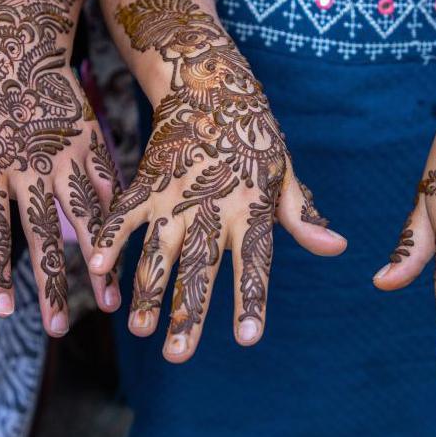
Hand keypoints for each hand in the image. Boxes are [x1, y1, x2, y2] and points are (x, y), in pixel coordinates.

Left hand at [0, 0, 119, 336]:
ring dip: (95, 261)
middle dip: (49, 284)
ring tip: (105, 300)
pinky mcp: (88, 137)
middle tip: (58, 326)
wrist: (21, 25)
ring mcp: (63, 151)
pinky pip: (106, 182)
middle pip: (40, 233)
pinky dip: (115, 216)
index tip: (5, 311)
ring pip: (82, 215)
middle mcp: (27, 163)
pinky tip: (125, 245)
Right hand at [88, 0, 346, 361]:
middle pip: (200, 271)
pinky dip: (111, 237)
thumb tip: (336, 248)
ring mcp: (177, 194)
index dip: (249, 301)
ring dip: (147, 292)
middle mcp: (214, 207)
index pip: (255, 265)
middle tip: (178, 355)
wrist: (209, 81)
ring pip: (159, 252)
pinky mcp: (148, 180)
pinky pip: (125, 214)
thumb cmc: (252, 132)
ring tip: (139, 328)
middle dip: (188, 315)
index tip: (246, 339)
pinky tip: (99, 266)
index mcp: (252, 209)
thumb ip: (299, 213)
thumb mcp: (284, 169)